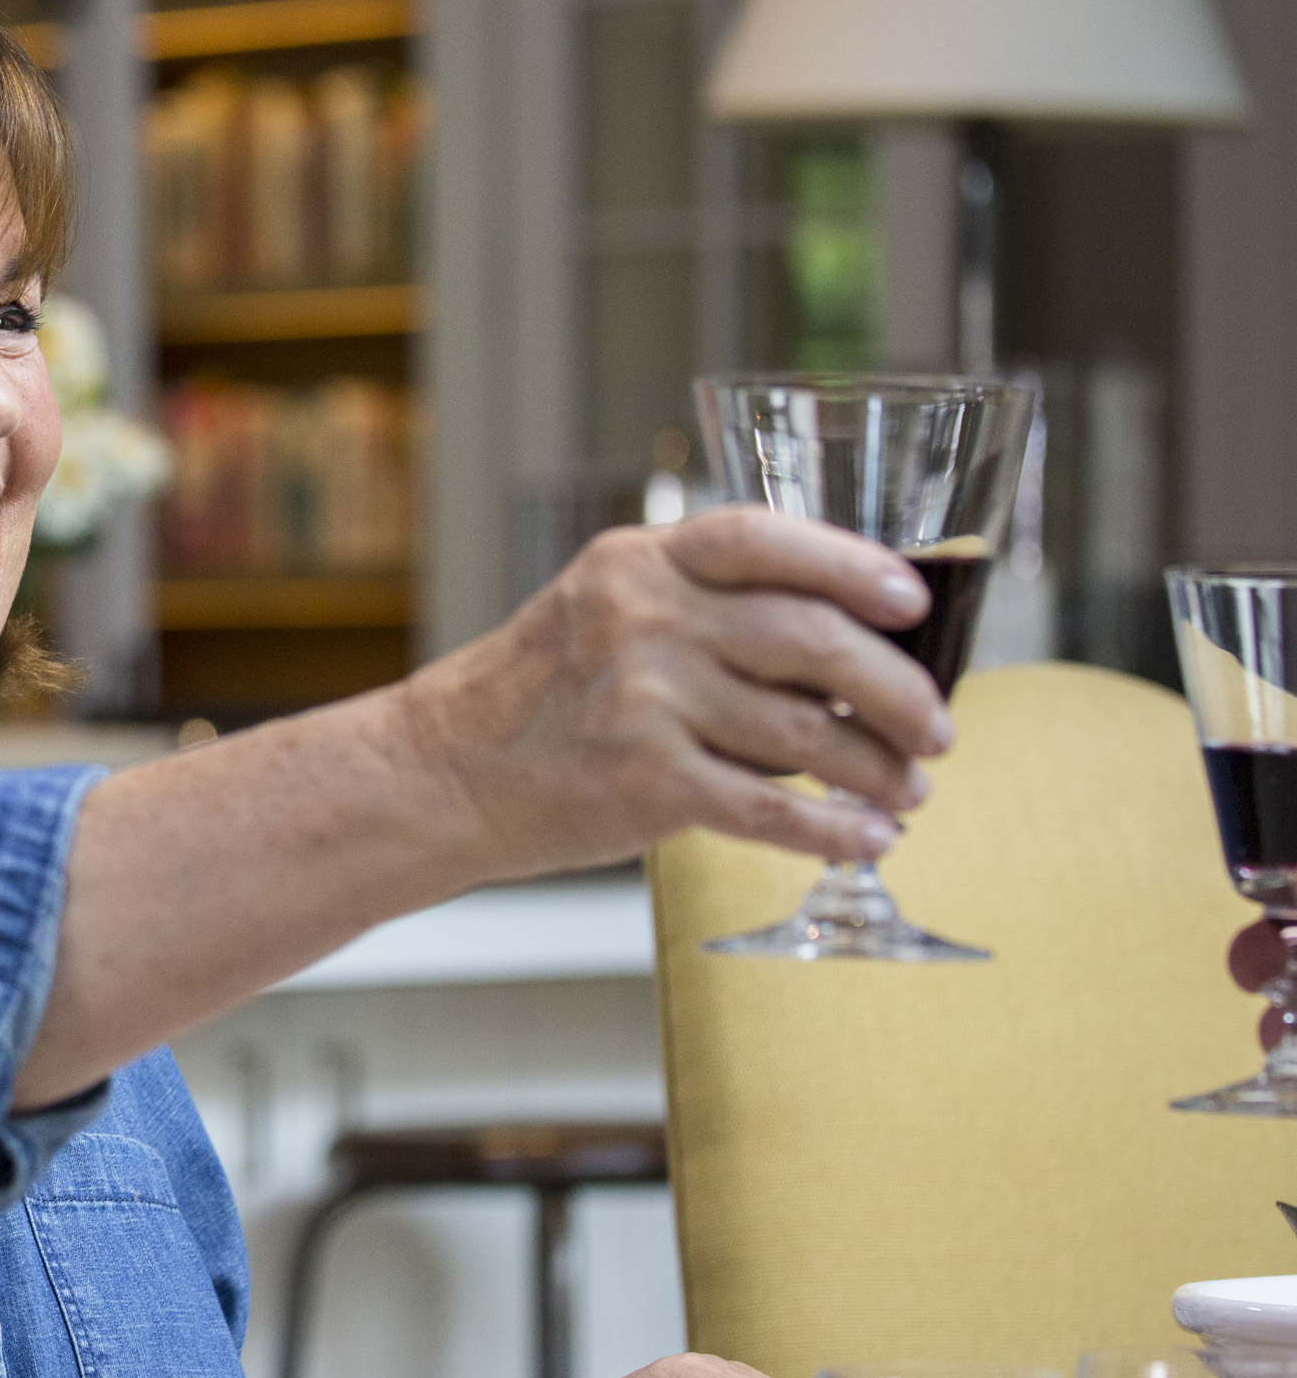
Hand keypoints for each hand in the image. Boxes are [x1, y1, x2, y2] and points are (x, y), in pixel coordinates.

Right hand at [391, 508, 953, 874]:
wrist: (442, 773)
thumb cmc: (536, 698)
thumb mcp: (602, 610)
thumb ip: (703, 608)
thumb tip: (851, 646)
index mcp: (639, 565)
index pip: (764, 538)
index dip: (853, 564)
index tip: (913, 602)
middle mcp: (642, 621)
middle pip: (811, 638)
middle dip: (897, 688)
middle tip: (935, 726)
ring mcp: (642, 701)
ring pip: (805, 732)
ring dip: (877, 769)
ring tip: (909, 790)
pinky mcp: (643, 783)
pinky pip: (769, 808)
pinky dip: (833, 830)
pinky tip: (866, 839)